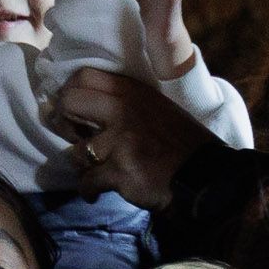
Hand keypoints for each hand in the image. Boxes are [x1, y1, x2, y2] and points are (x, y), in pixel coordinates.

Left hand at [50, 65, 214, 208]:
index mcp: (134, 92)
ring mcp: (121, 141)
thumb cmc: (181, 145)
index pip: (84, 76)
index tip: (72, 109)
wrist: (204, 179)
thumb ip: (124, 103)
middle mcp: (124, 110)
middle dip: (64, 123)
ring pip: (76, 151)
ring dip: (83, 165)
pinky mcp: (120, 171)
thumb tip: (80, 105)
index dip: (70, 92)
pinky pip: (87, 182)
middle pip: (70, 102)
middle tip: (75, 138)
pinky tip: (98, 192)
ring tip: (97, 170)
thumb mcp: (156, 109)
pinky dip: (90, 190)